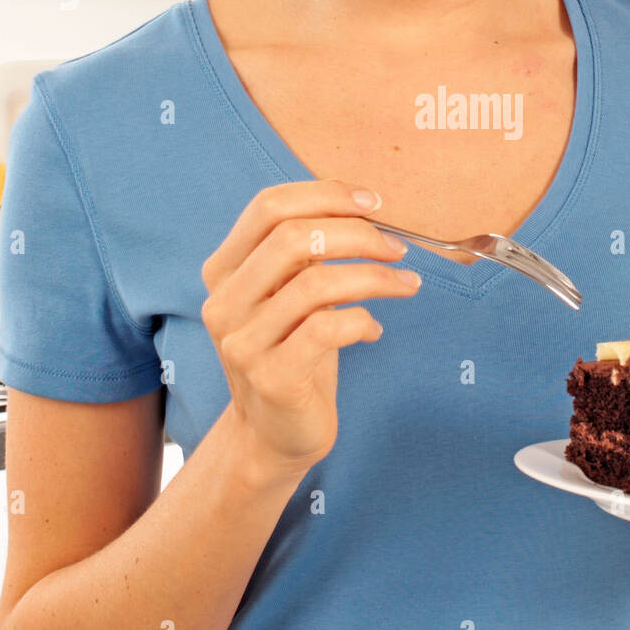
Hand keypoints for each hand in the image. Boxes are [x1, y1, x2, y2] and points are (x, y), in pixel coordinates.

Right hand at [201, 180, 421, 476]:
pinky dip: (363, 321)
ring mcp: (243, 342)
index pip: (268, 207)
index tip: (374, 203)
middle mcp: (224, 303)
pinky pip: (328, 328)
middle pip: (293, 237)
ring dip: (375, 278)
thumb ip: (306, 251)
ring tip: (406, 285)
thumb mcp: (289, 293)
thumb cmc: (293, 351)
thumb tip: (364, 205)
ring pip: (317, 283)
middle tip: (397, 248)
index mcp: (224, 270)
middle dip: (358, 234)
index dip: (326, 194)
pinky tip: (374, 330)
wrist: (273, 434)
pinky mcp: (272, 377)